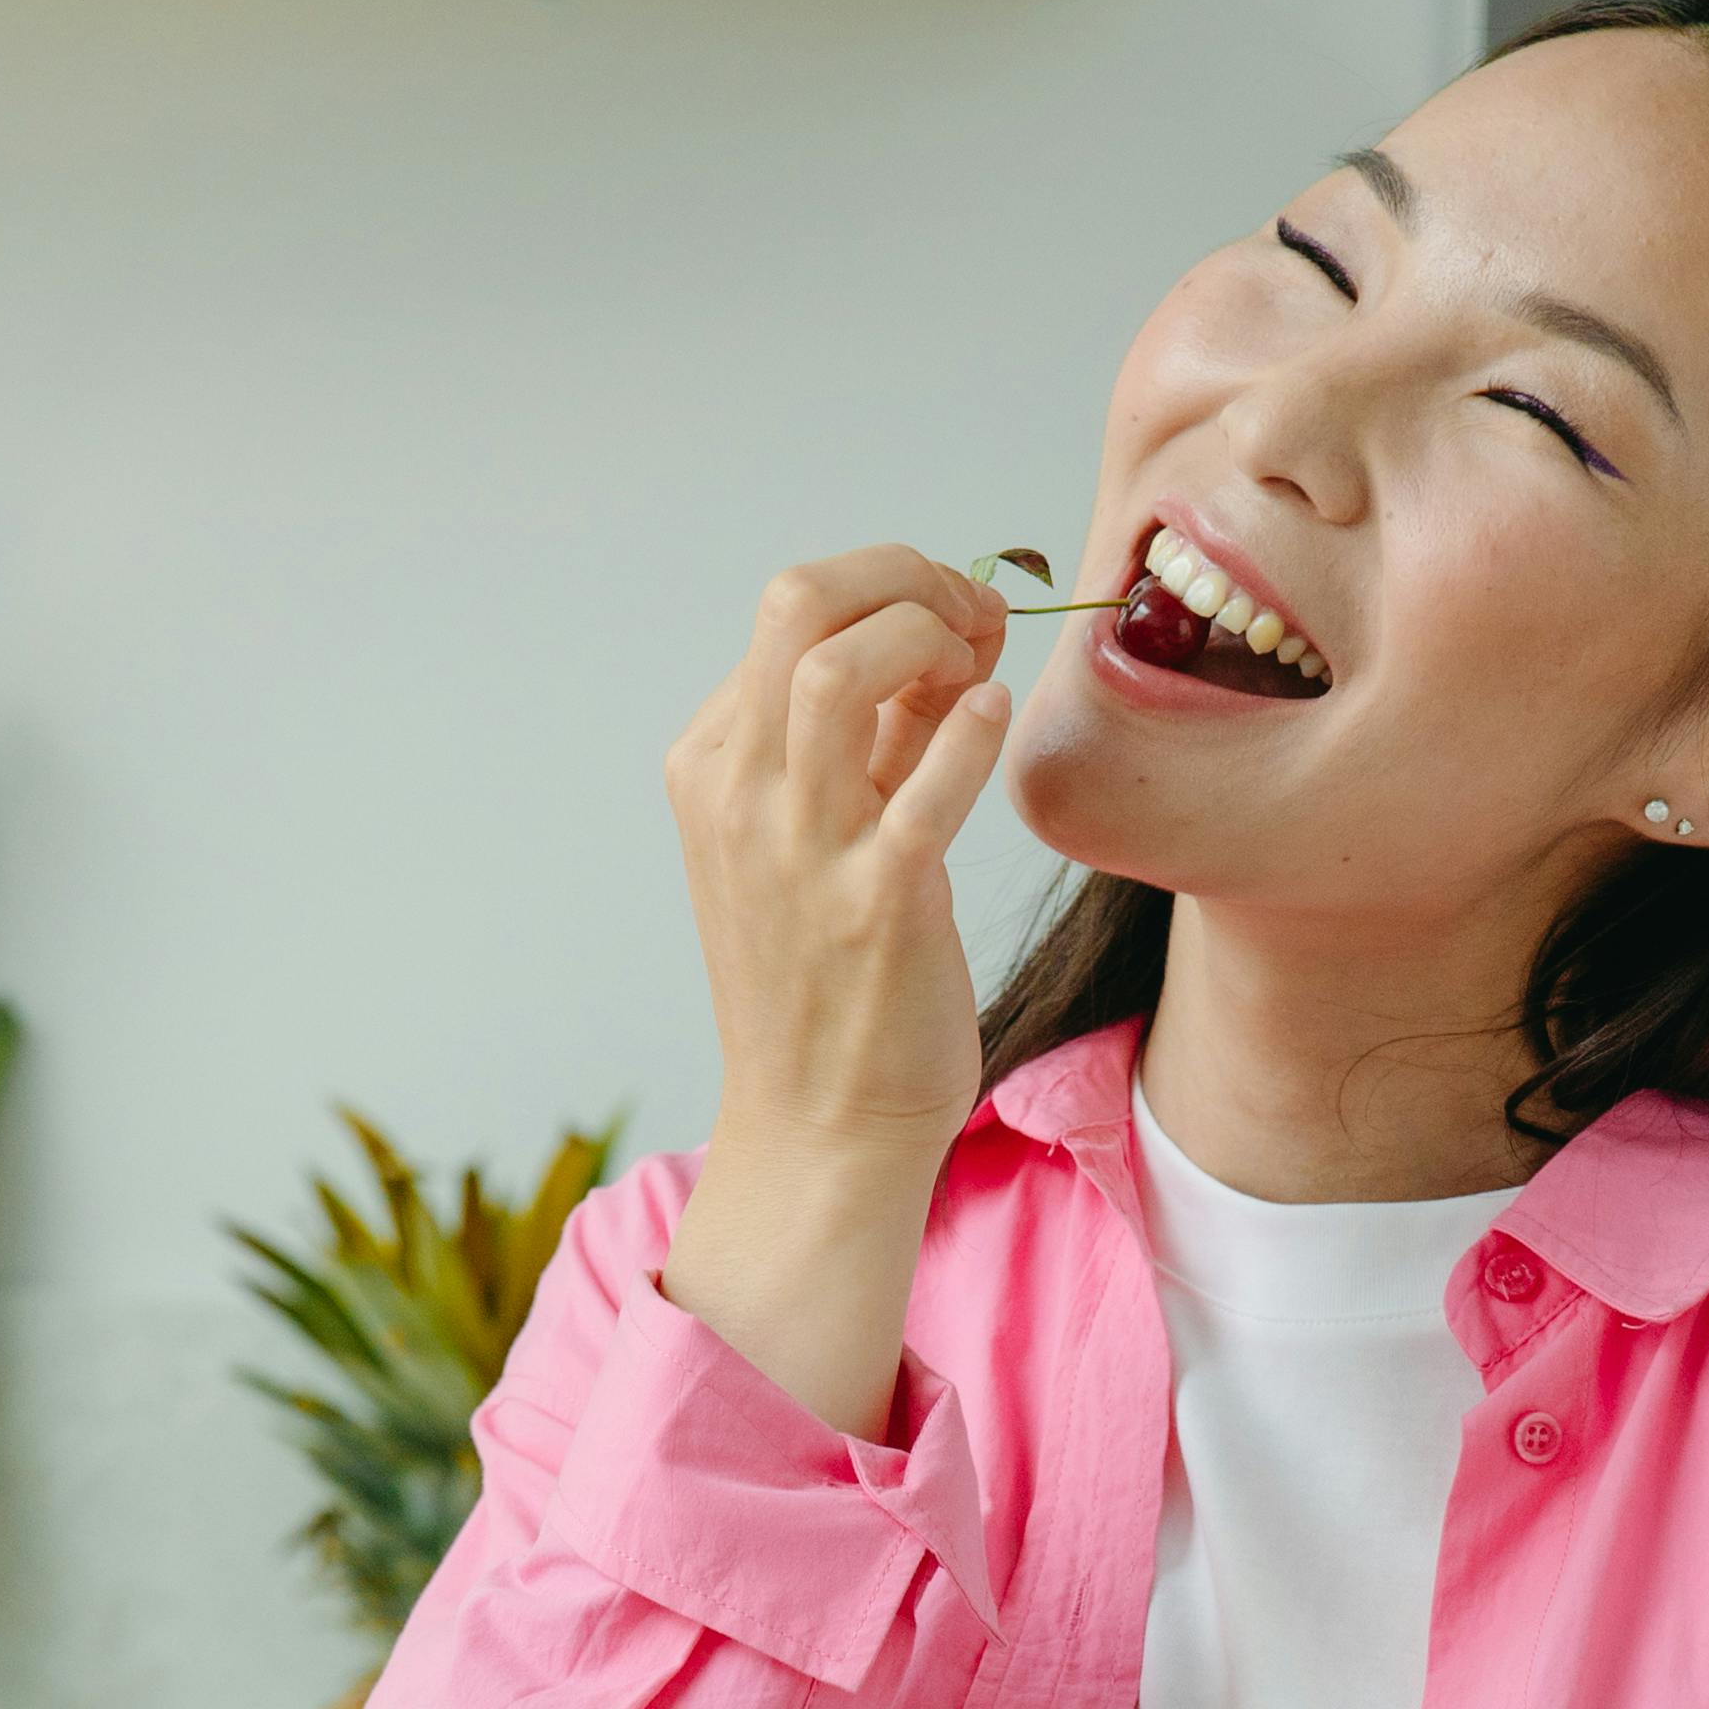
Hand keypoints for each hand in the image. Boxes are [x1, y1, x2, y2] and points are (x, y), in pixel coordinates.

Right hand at [658, 545, 1012, 1437]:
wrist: (820, 1132)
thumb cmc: (829, 982)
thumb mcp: (815, 837)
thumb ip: (862, 739)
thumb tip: (930, 639)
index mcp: (713, 764)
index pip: (792, 606)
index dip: (893, 587)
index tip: (956, 622)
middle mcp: (738, 794)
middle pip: (800, 600)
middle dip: (906, 576)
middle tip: (975, 617)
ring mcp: (799, 849)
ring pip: (841, 665)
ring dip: (934, 634)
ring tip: (981, 670)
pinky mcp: (874, 906)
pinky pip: (925, 786)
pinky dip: (971, 730)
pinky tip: (995, 720)